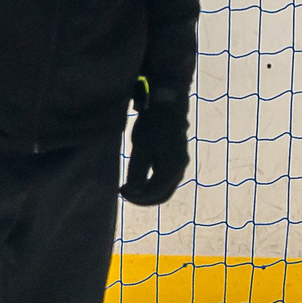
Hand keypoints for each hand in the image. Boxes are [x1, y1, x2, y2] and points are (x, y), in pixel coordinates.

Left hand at [120, 87, 189, 205]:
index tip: (120, 190)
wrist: (168, 104)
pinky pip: (166, 179)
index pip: (153, 194)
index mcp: (171, 169)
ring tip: (131, 186)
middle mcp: (180, 169)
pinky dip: (153, 183)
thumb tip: (132, 192)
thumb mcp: (140, 149)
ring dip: (148, 192)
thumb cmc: (152, 125)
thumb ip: (136, 174)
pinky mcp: (178, 157)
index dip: (136, 197)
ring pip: (165, 188)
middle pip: (162, 195)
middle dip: (142, 198)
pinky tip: (141, 176)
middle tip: (124, 192)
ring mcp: (181, 163)